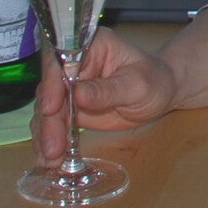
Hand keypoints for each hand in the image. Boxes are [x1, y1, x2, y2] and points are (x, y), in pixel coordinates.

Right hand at [31, 26, 173, 167]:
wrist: (161, 93)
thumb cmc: (154, 81)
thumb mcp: (136, 86)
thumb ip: (107, 90)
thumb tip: (77, 95)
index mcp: (91, 46)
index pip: (61, 61)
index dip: (52, 85)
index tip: (50, 109)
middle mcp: (74, 64)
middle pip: (50, 90)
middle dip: (48, 121)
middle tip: (52, 148)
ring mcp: (69, 87)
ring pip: (47, 110)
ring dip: (46, 136)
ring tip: (50, 161)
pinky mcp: (70, 108)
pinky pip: (55, 124)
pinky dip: (51, 142)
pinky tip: (51, 160)